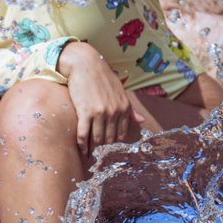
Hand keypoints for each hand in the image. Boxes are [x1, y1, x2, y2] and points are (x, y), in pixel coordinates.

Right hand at [57, 41, 143, 156]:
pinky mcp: (85, 112)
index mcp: (124, 107)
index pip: (121, 134)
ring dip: (93, 150)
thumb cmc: (102, 76)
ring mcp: (99, 113)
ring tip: (89, 156)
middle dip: (104, 150)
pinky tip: (81, 149)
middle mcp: (114, 112)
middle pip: (109, 139)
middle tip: (98, 158)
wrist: (84, 63)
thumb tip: (141, 121)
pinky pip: (83, 134)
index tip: (109, 151)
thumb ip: (130, 108)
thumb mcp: (119, 91)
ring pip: (97, 139)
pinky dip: (82, 144)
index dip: (115, 145)